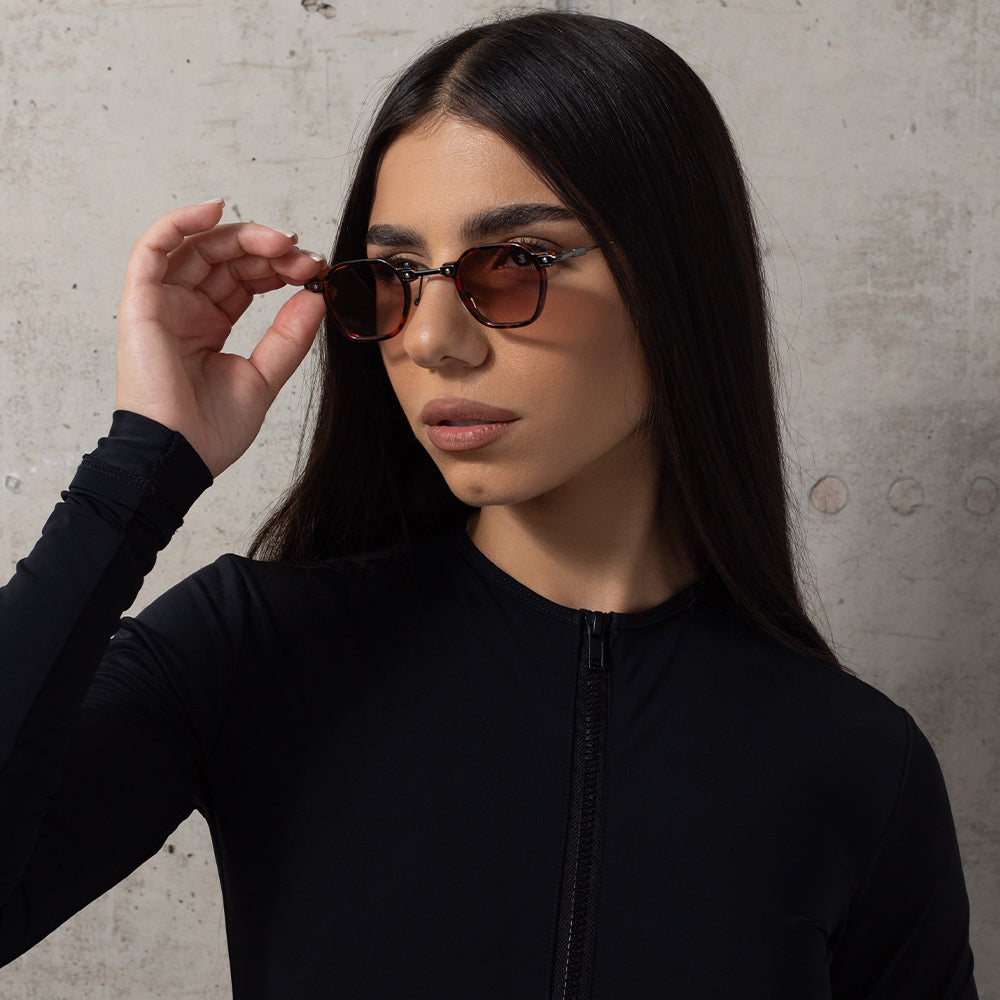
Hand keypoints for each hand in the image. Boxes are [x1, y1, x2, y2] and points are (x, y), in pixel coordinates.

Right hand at [116, 199, 327, 476]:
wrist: (178, 457)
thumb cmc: (211, 430)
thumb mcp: (265, 377)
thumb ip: (289, 336)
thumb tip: (315, 296)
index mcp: (211, 326)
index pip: (246, 280)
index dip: (280, 268)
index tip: (315, 268)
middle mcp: (186, 309)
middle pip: (227, 260)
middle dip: (269, 251)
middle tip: (305, 256)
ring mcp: (163, 304)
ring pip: (199, 248)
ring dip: (241, 236)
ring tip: (280, 241)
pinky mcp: (141, 303)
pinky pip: (154, 248)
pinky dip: (180, 222)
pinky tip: (216, 209)